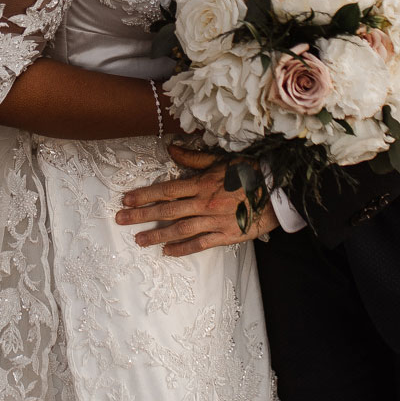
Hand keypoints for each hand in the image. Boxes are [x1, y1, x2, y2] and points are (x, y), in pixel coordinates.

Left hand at [114, 143, 274, 254]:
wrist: (279, 192)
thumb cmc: (250, 172)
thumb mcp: (221, 160)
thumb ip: (194, 158)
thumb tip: (170, 148)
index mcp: (202, 183)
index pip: (166, 190)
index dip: (144, 195)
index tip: (126, 200)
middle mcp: (204, 203)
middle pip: (167, 210)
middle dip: (141, 215)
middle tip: (120, 220)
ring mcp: (214, 221)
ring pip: (180, 229)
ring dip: (157, 235)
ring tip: (139, 240)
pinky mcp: (226, 235)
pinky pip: (200, 244)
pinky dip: (183, 249)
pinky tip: (167, 252)